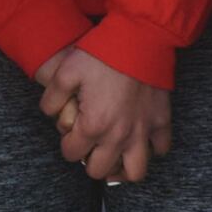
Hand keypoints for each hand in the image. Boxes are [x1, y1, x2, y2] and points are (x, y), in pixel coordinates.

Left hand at [37, 45, 171, 183]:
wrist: (140, 39)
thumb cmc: (101, 54)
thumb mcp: (64, 73)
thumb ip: (51, 99)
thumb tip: (50, 114)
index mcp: (93, 125)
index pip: (71, 153)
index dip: (66, 144)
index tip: (69, 132)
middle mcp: (119, 135)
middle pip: (98, 170)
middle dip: (89, 161)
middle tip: (88, 146)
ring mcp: (143, 131)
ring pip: (134, 172)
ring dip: (121, 169)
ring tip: (113, 159)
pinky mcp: (162, 121)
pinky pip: (161, 149)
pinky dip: (152, 150)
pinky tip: (140, 141)